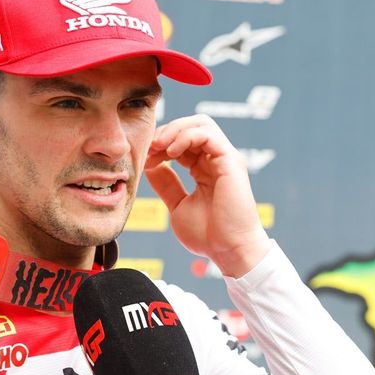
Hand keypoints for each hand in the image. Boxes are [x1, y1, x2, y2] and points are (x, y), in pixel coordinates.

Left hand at [144, 114, 270, 277]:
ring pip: (200, 123)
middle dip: (166, 132)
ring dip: (174, 130)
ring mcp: (224, 158)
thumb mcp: (177, 205)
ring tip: (158, 145)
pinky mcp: (230, 160)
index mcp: (204, 169)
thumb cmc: (208, 235)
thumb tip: (150, 166)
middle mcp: (215, 160)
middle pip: (190, 126)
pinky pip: (207, 133)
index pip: (181, 141)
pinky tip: (172, 152)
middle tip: (149, 147)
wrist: (229, 251)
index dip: (160, 144)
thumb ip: (166, 184)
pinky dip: (186, 136)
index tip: (144, 158)